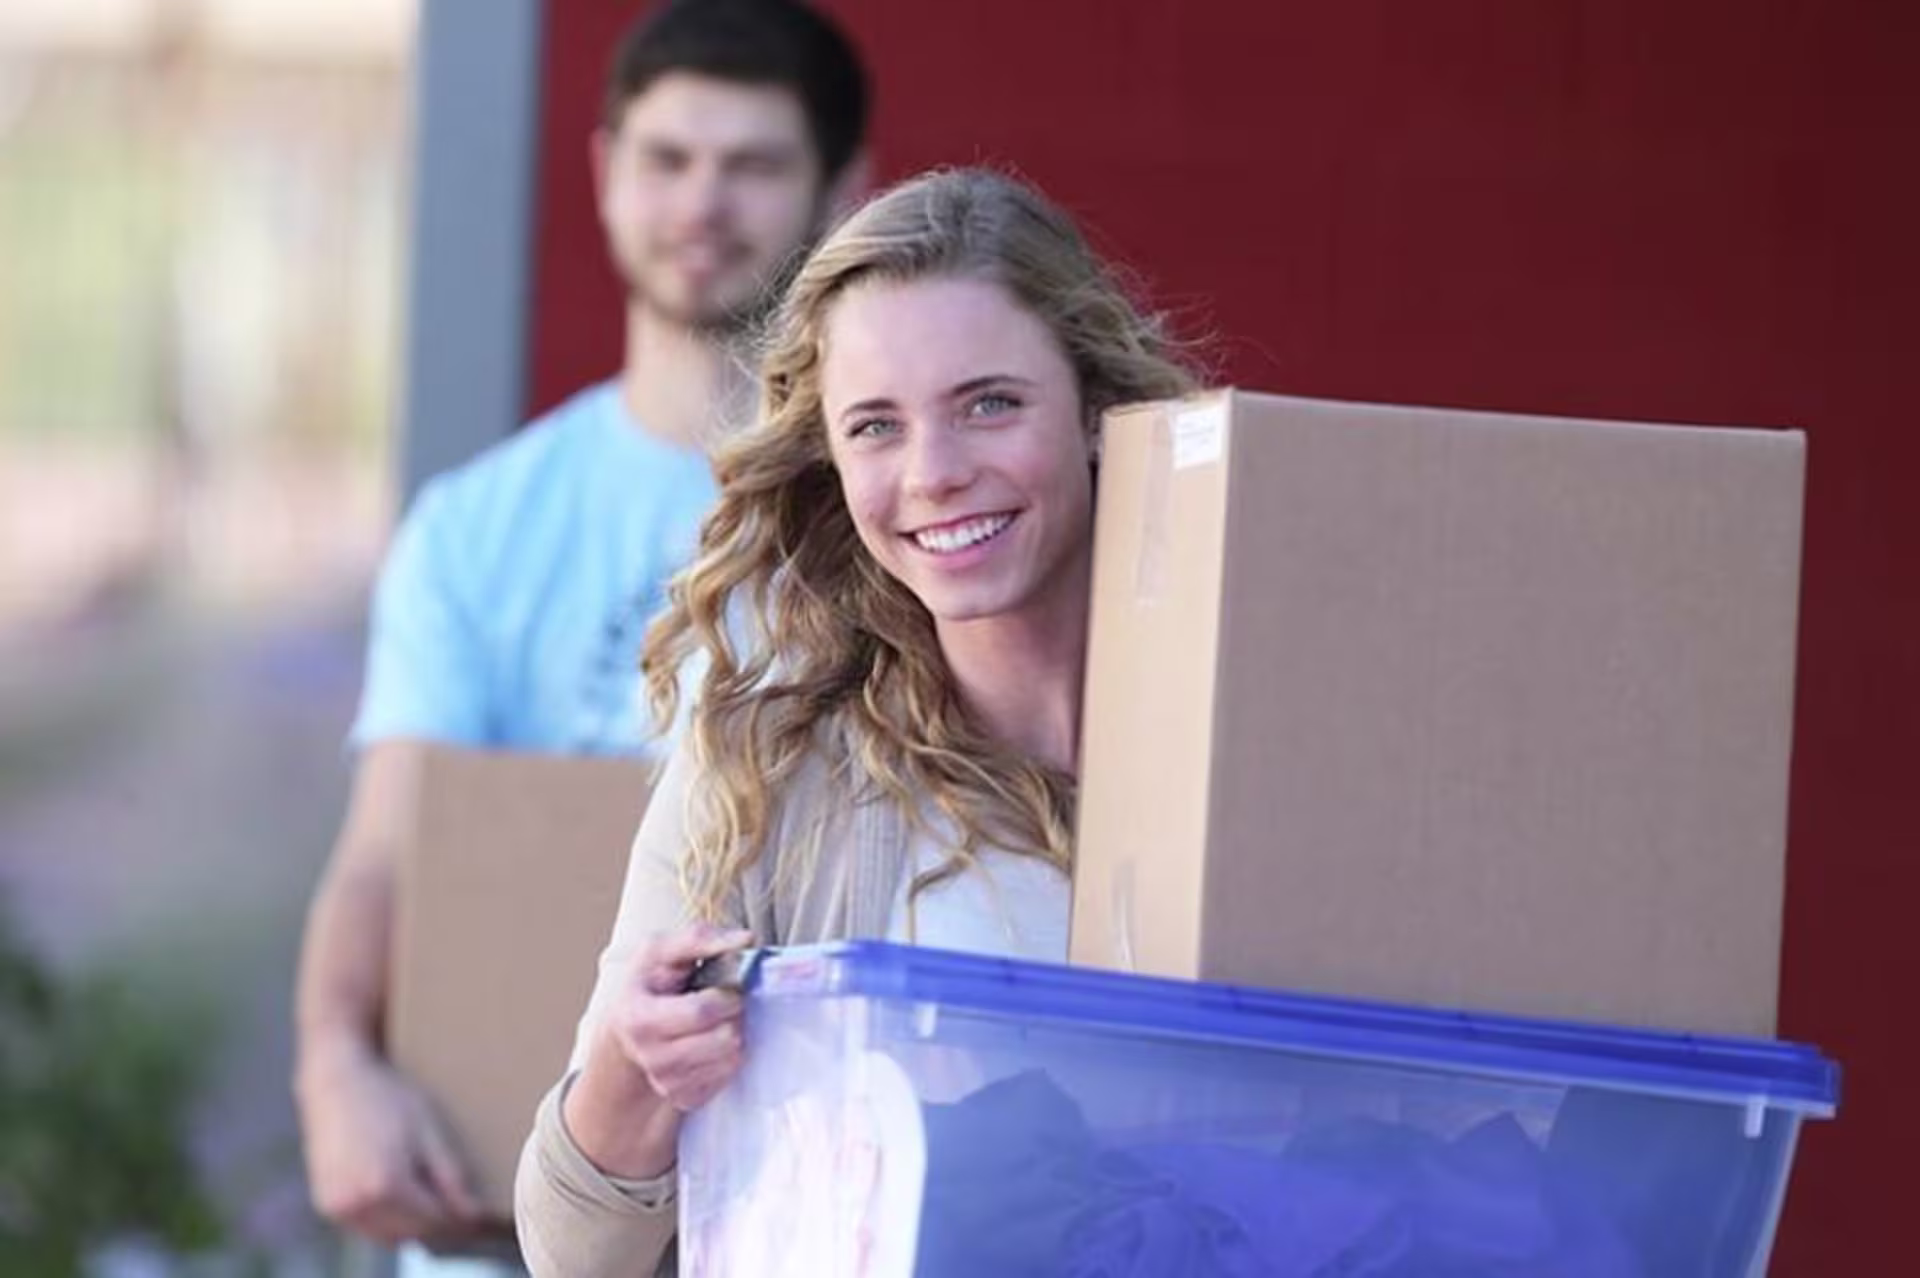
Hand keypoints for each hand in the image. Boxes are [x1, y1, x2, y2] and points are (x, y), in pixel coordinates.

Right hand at [296, 1043, 485, 1246]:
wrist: (337, 1080)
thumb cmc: (389, 1099)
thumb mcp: (428, 1132)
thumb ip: (451, 1177)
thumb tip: (475, 1216)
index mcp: (386, 1185)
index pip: (436, 1221)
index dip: (463, 1220)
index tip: (484, 1215)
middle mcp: (357, 1203)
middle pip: (413, 1233)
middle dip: (441, 1225)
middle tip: (464, 1208)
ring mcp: (337, 1208)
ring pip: (390, 1236)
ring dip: (415, 1227)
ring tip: (436, 1199)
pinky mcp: (327, 1205)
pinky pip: (368, 1227)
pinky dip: (390, 1221)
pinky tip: (405, 1195)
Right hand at [607, 924, 755, 1113]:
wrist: (628, 1027)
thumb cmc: (650, 981)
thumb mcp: (662, 949)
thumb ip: (700, 938)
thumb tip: (745, 938)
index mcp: (638, 1018)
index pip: (700, 1012)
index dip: (726, 996)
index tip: (728, 985)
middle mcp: (648, 1056)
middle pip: (723, 1038)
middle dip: (735, 1013)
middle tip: (728, 1000)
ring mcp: (665, 1081)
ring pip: (731, 1058)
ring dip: (736, 1033)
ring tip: (719, 1020)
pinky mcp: (684, 1097)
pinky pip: (728, 1077)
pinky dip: (729, 1056)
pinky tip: (712, 1042)